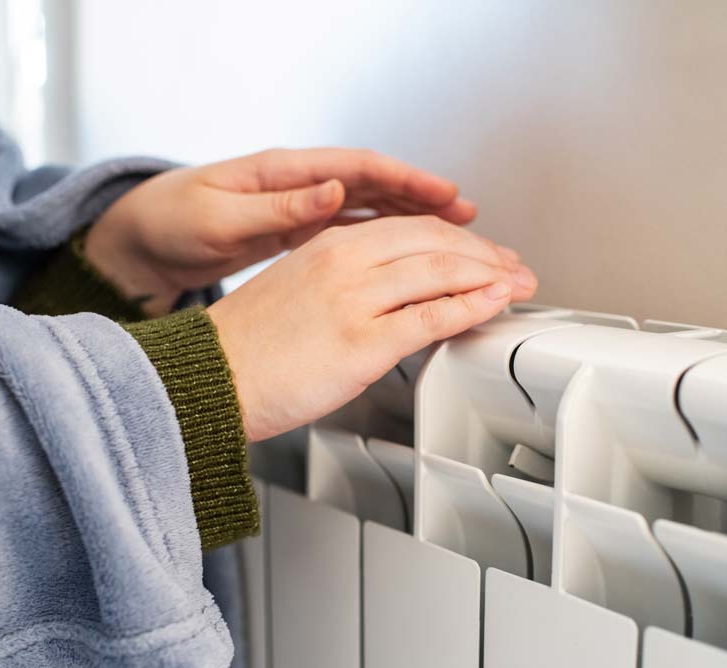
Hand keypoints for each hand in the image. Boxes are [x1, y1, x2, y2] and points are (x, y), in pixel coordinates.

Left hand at [85, 148, 477, 316]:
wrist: (141, 249)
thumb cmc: (171, 224)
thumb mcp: (221, 216)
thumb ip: (279, 205)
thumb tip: (331, 188)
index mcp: (284, 172)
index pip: (361, 169)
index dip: (408, 180)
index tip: (446, 195)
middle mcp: (299, 186)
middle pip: (378, 188)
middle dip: (427, 203)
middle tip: (472, 222)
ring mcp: (301, 210)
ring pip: (372, 214)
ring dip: (415, 227)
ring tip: (457, 244)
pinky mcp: (298, 238)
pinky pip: (355, 236)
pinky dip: (387, 247)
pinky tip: (411, 266)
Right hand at [206, 215, 537, 441]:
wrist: (208, 381)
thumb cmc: (246, 349)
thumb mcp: (297, 290)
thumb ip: (344, 282)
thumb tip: (393, 293)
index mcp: (328, 245)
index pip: (410, 228)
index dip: (459, 239)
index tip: (485, 253)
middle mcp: (344, 262)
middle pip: (435, 242)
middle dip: (485, 254)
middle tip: (516, 267)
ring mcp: (355, 300)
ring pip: (441, 271)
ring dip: (491, 276)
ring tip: (519, 285)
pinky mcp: (362, 343)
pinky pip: (432, 316)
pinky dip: (472, 306)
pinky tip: (495, 304)